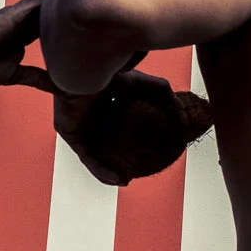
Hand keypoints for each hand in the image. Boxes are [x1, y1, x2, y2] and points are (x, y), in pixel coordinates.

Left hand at [51, 69, 183, 187]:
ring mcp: (77, 124)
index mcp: (103, 101)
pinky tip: (119, 179)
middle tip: (133, 171)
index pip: (114, 123)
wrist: (86, 69)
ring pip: (93, 153)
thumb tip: (181, 114)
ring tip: (125, 181)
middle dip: (113, 157)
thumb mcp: (147, 84)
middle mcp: (89, 114)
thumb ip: (165, 95)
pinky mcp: (69, 132)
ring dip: (107, 170)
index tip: (146, 152)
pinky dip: (101, 170)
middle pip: (102, 141)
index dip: (127, 138)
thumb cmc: (115, 73)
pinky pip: (86, 157)